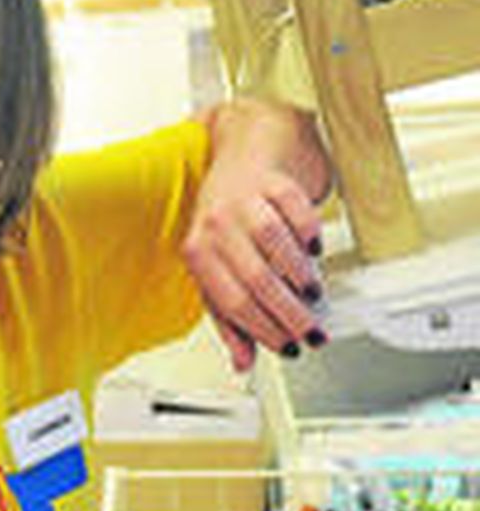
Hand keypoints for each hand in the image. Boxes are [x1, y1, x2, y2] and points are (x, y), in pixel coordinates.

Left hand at [181, 99, 331, 371]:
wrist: (242, 150)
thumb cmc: (229, 215)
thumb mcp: (218, 264)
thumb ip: (228, 315)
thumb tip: (243, 361)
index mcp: (197, 251)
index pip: (229, 302)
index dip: (262, 330)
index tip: (288, 347)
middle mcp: (215, 224)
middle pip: (255, 279)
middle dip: (289, 313)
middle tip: (312, 331)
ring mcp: (242, 199)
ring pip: (274, 245)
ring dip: (299, 275)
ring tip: (312, 293)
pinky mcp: (271, 179)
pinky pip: (295, 210)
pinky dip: (309, 233)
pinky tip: (314, 250)